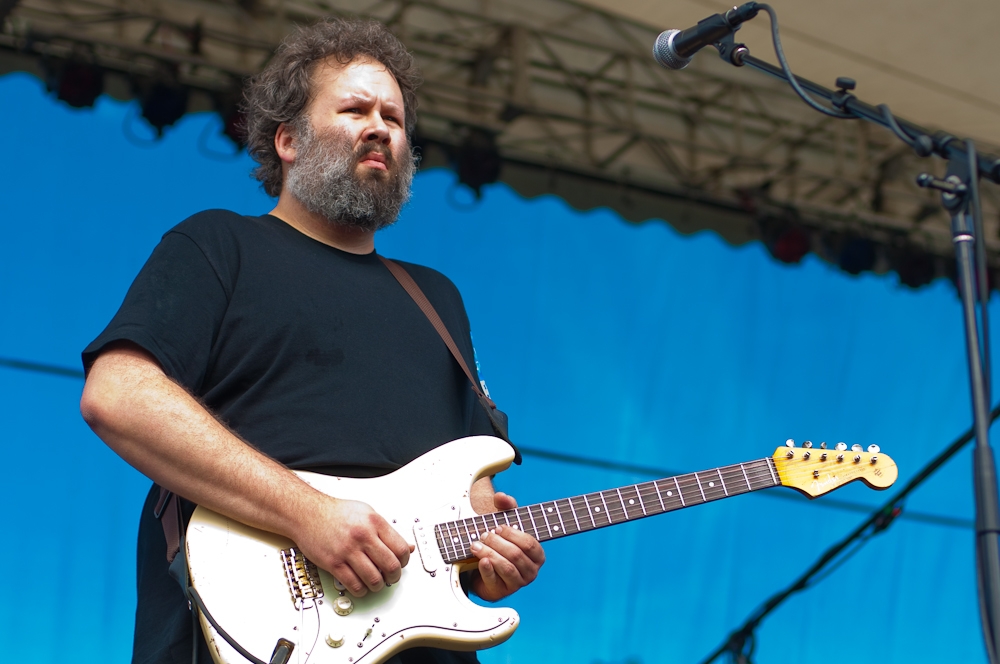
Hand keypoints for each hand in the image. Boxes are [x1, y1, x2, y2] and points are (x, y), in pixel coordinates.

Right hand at [295, 496, 412, 596]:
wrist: (307, 513)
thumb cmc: (336, 513)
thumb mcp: (368, 513)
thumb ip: (387, 530)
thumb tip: (406, 547)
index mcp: (374, 522)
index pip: (400, 549)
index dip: (404, 561)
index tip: (401, 564)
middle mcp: (363, 536)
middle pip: (390, 566)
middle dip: (394, 576)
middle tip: (391, 577)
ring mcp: (348, 550)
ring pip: (374, 579)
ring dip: (378, 586)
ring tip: (376, 583)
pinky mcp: (333, 563)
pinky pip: (354, 584)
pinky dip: (361, 590)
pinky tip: (361, 586)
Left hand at [468, 492, 544, 601]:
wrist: (482, 567)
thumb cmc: (499, 543)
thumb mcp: (505, 522)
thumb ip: (506, 507)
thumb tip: (501, 497)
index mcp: (536, 555)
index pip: (529, 544)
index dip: (512, 534)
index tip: (498, 527)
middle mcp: (531, 571)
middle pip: (516, 555)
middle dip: (497, 543)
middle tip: (483, 535)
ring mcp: (517, 583)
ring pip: (506, 567)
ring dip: (489, 553)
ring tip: (475, 545)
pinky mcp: (502, 591)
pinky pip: (495, 580)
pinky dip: (487, 569)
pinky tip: (481, 560)